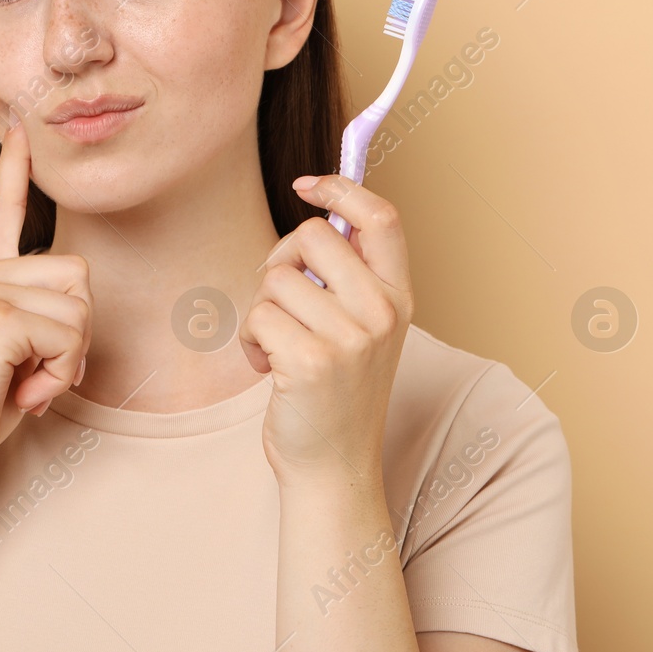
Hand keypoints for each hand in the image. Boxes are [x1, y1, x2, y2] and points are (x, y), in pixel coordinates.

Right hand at [0, 117, 92, 481]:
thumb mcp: (14, 351)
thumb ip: (40, 316)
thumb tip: (77, 304)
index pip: (2, 210)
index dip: (15, 166)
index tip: (21, 121)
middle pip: (80, 275)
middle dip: (76, 333)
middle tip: (35, 372)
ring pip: (80, 309)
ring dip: (68, 359)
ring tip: (24, 383)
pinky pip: (69, 335)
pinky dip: (59, 374)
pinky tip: (23, 393)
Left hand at [239, 175, 414, 488]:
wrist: (334, 466)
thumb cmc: (337, 392)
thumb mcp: (364, 328)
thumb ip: (351, 276)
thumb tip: (323, 211)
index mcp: (400, 297)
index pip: (381, 217)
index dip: (341, 188)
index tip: (307, 186)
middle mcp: (383, 312)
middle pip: (312, 236)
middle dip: (280, 261)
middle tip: (283, 301)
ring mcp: (351, 337)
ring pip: (276, 277)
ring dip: (263, 311)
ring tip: (280, 347)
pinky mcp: (312, 361)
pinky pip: (258, 316)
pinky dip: (252, 341)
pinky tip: (271, 369)